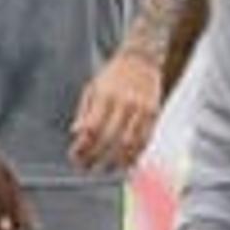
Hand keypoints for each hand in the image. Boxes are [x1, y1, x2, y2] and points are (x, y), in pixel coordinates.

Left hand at [68, 53, 164, 172]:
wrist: (141, 59)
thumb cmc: (113, 75)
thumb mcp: (92, 88)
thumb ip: (84, 111)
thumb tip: (76, 133)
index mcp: (105, 96)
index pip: (92, 129)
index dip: (83, 146)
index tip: (75, 157)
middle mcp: (124, 103)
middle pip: (109, 139)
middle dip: (97, 157)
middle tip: (88, 169)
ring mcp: (141, 109)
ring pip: (130, 142)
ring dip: (117, 160)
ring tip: (107, 170)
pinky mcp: (154, 112)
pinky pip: (146, 138)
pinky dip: (136, 153)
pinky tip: (127, 161)